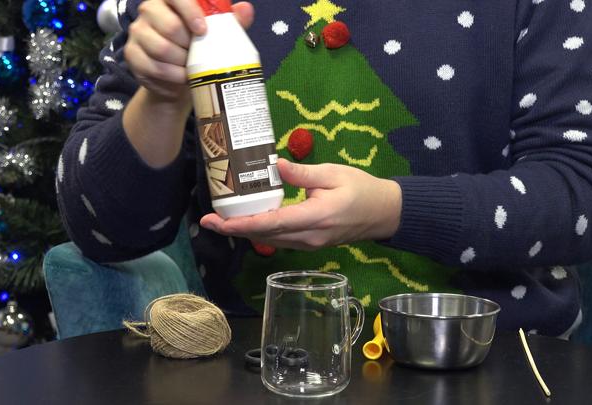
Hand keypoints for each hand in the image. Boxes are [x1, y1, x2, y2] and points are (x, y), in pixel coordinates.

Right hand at [122, 0, 253, 167]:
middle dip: (190, 45)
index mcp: (169, 0)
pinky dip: (174, 75)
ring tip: (191, 65)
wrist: (177, 80)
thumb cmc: (197, 50)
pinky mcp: (132, 54)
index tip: (203, 29)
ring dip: (183, 61)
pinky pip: (155, 66)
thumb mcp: (215, 35)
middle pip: (170, 26)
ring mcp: (137, 32)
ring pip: (163, 48)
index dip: (190, 11)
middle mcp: (149, 11)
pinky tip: (183, 77)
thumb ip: (230, 21)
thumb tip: (247, 9)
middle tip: (199, 53)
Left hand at [200, 159, 402, 250]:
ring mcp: (309, 244)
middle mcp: (309, 236)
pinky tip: (247, 222)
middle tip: (208, 221)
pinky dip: (260, 232)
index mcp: (316, 217)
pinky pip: (280, 240)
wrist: (384, 214)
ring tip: (220, 222)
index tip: (220, 222)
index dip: (243, 224)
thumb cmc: (362, 190)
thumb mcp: (334, 174)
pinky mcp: (309, 243)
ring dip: (245, 232)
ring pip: (270, 240)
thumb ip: (304, 173)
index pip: (273, 223)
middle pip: (265, 236)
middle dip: (235, 229)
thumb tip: (276, 166)